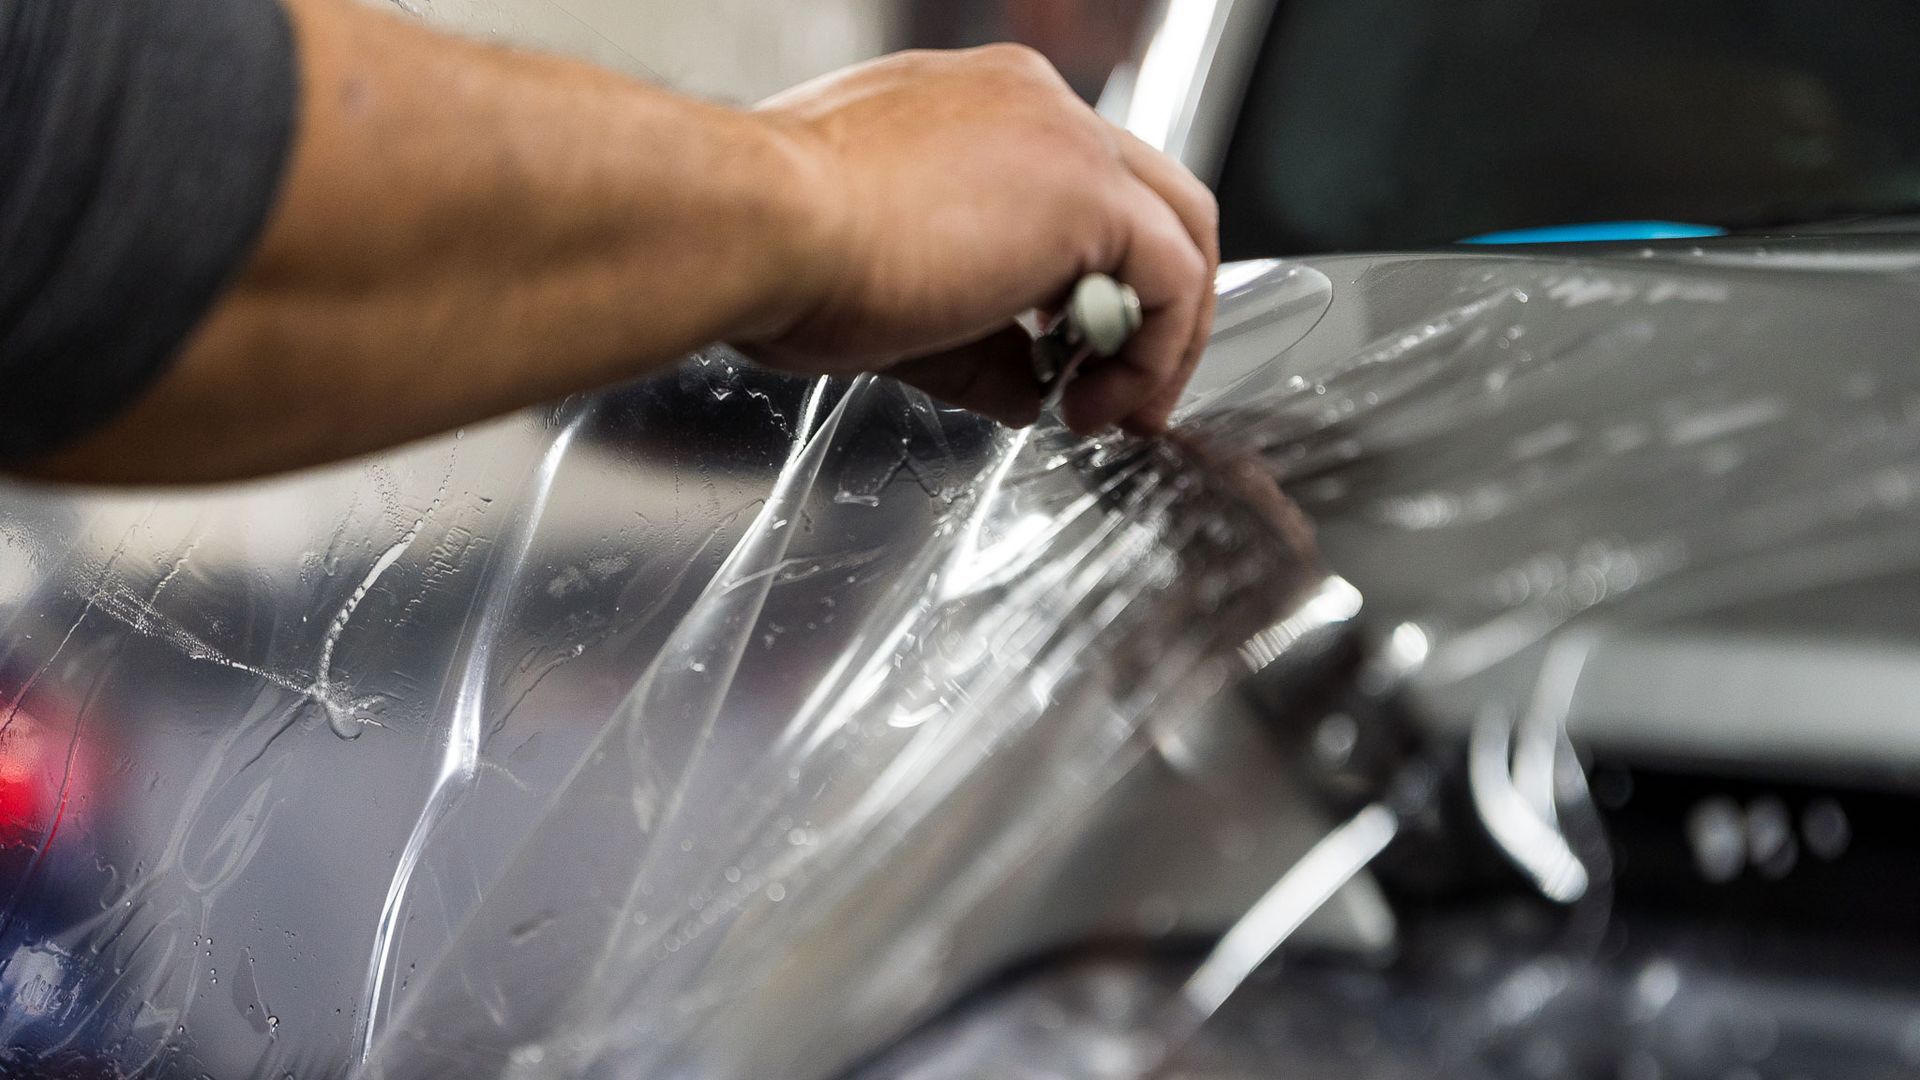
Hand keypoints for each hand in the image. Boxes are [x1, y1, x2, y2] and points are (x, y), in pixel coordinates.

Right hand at [746, 45, 1219, 436]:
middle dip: (1150, 309)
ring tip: (1110, 411)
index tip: (1069, 358)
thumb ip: (981, 343)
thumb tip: (1027, 393)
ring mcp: (1065, 138)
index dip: (1089, 284)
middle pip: (1151, 200)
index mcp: (976, 111)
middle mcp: (1030, 105)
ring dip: (1160, 337)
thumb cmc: (781, 251)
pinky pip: (1174, 278)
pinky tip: (1097, 403)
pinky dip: (1154, 352)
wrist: (755, 225)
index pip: (1076, 188)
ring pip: (1177, 231)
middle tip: (1120, 390)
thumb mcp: (897, 306)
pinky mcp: (1088, 192)